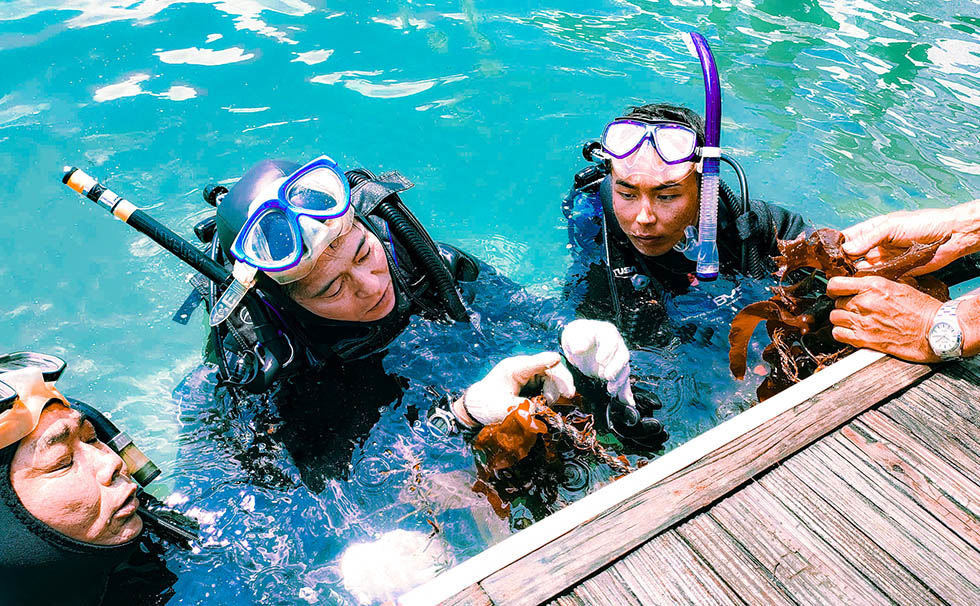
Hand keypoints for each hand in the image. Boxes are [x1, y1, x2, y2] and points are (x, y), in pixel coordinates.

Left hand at [456, 352, 575, 425]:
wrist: (477, 406)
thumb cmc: (488, 405)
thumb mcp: (506, 409)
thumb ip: (525, 409)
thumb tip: (542, 412)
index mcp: (514, 369)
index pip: (535, 362)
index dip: (548, 361)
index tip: (558, 361)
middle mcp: (522, 367)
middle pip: (548, 367)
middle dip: (560, 380)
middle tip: (569, 394)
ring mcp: (526, 373)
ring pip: (549, 375)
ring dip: (556, 388)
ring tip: (553, 402)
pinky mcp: (529, 380)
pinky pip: (546, 382)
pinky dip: (552, 390)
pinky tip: (551, 401)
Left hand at [561, 319, 633, 405]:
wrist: (579, 342)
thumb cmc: (577, 335)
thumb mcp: (573, 334)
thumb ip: (576, 340)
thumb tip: (578, 349)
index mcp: (606, 332)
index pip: (611, 340)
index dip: (608, 350)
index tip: (600, 360)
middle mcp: (616, 345)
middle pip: (622, 356)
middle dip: (616, 368)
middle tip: (607, 376)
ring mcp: (617, 358)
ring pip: (624, 369)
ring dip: (620, 381)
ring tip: (611, 390)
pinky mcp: (616, 371)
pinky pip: (623, 381)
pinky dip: (625, 392)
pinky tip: (627, 402)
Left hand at [826, 276, 942, 361]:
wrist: (935, 329)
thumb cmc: (923, 309)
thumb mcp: (900, 285)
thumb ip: (877, 283)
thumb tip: (863, 282)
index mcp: (873, 286)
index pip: (836, 284)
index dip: (834, 288)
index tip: (836, 292)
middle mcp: (865, 302)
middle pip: (836, 302)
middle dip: (843, 304)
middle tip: (855, 308)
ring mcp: (863, 321)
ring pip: (835, 317)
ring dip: (842, 319)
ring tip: (854, 320)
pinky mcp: (864, 339)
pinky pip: (838, 334)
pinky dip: (842, 333)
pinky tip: (851, 332)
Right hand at [841, 202, 979, 275]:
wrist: (950, 236)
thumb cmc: (923, 224)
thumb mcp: (892, 227)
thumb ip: (868, 238)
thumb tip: (846, 250)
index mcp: (873, 230)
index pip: (848, 237)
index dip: (836, 246)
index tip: (823, 255)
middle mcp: (876, 245)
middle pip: (851, 256)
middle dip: (841, 263)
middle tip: (830, 272)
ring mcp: (884, 259)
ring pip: (862, 269)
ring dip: (853, 274)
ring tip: (841, 281)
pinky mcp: (894, 271)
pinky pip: (876, 278)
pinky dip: (868, 282)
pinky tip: (860, 285)